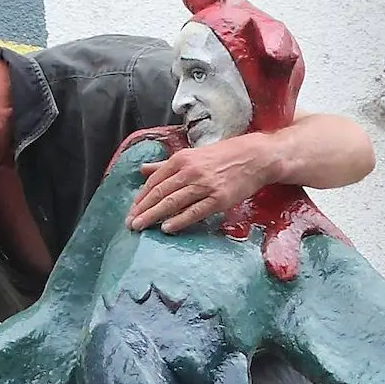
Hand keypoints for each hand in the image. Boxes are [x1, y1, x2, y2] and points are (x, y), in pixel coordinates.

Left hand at [127, 135, 277, 232]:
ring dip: (154, 216)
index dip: (141, 198)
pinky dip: (179, 220)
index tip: (131, 211)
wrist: (254, 157)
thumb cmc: (222, 157)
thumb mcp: (192, 156)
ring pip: (173, 202)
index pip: (154, 181)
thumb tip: (142, 170)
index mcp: (182, 159)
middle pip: (160, 192)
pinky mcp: (218, 199)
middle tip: (130, 224)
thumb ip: (166, 165)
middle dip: (142, 209)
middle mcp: (190, 171)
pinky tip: (166, 228)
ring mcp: (205, 185)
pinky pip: (194, 212)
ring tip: (140, 227)